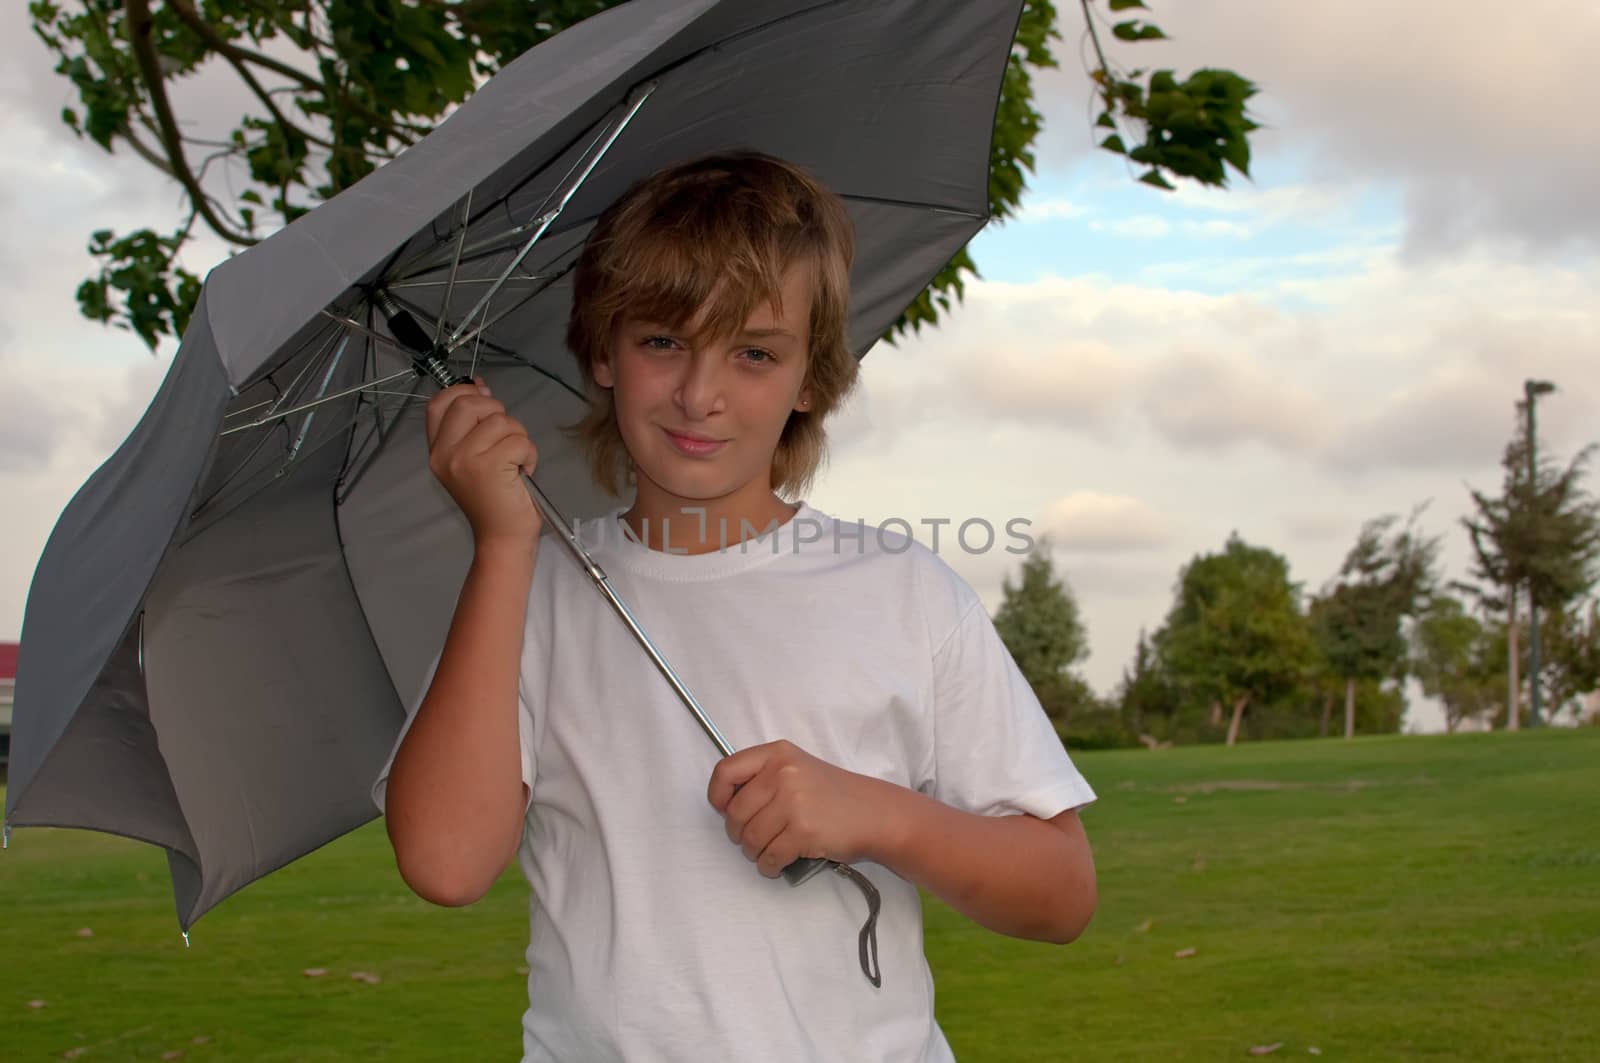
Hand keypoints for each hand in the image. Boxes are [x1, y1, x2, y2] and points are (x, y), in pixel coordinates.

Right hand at [424, 378, 540, 546]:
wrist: (501, 537)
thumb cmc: (493, 499)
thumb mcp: (474, 457)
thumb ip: (473, 424)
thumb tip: (480, 385)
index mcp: (437, 450)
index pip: (438, 403)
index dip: (462, 391)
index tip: (484, 397)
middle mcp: (444, 453)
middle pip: (469, 403)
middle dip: (497, 411)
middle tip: (506, 437)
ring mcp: (464, 459)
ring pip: (500, 421)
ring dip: (519, 437)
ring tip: (516, 462)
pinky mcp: (487, 467)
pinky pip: (518, 440)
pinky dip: (530, 453)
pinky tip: (524, 471)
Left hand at [707, 740, 890, 877]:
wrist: (874, 813)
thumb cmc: (833, 795)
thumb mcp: (797, 769)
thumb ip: (763, 778)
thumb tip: (724, 804)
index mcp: (777, 754)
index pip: (726, 771)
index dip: (718, 796)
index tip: (724, 809)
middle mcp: (783, 773)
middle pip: (735, 813)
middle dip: (738, 834)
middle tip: (752, 839)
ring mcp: (794, 802)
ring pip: (750, 838)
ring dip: (753, 853)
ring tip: (767, 851)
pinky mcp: (803, 831)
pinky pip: (769, 857)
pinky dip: (769, 866)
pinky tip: (777, 864)